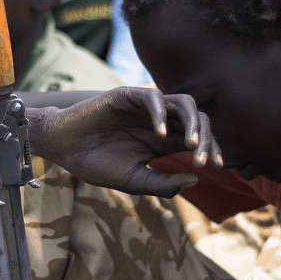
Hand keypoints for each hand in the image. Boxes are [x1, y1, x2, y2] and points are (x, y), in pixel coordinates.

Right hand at [27, 87, 216, 197]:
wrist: (63, 150)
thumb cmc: (96, 164)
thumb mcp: (134, 181)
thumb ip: (163, 182)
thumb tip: (196, 179)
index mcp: (163, 141)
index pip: (198, 139)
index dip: (211, 150)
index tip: (216, 168)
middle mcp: (159, 121)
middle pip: (198, 120)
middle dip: (206, 139)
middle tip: (203, 160)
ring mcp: (145, 108)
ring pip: (183, 103)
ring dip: (192, 122)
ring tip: (190, 144)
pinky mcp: (127, 96)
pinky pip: (152, 97)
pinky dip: (160, 113)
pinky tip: (159, 134)